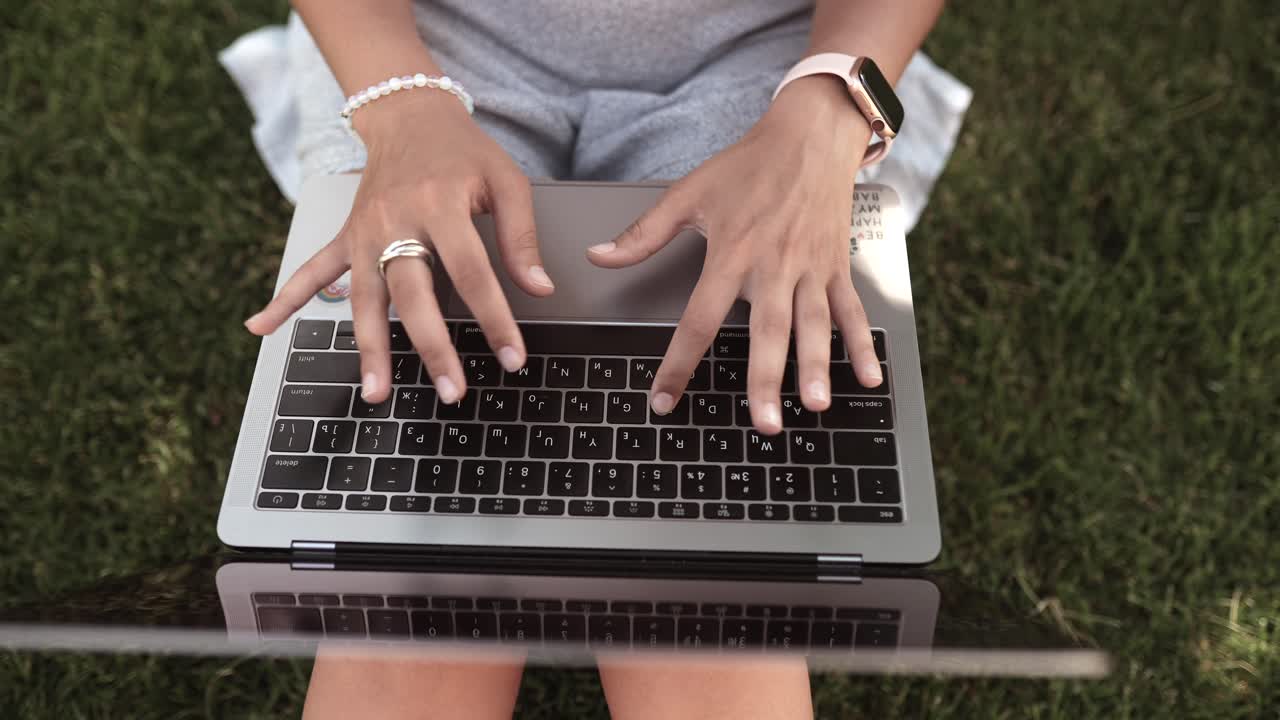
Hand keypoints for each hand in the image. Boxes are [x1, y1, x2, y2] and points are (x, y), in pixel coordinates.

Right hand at [244, 91, 554, 403]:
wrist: (409, 114)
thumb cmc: (464, 151)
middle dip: (432, 347)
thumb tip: (541, 290)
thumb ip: (522, 237)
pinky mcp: (346, 236)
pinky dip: (285, 299)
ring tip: (376, 394)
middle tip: (451, 392)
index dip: (495, 319)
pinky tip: (260, 328)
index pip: (472, 273)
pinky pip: (313, 270)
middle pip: (413, 295)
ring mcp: (364, 232)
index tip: (512, 358)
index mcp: (440, 205)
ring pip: (365, 298)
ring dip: (369, 349)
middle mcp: (396, 221)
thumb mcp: (506, 180)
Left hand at [587, 77, 883, 434]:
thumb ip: (643, 234)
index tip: (665, 400)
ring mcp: (810, 268)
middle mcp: (773, 265)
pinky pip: (851, 310)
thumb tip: (598, 256)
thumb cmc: (749, 164)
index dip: (679, 363)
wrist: (810, 134)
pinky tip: (870, 379)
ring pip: (813, 326)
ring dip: (816, 368)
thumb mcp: (688, 194)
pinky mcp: (836, 266)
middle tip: (764, 423)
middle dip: (766, 379)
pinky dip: (861, 344)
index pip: (699, 319)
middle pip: (767, 331)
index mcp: (731, 253)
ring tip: (816, 406)